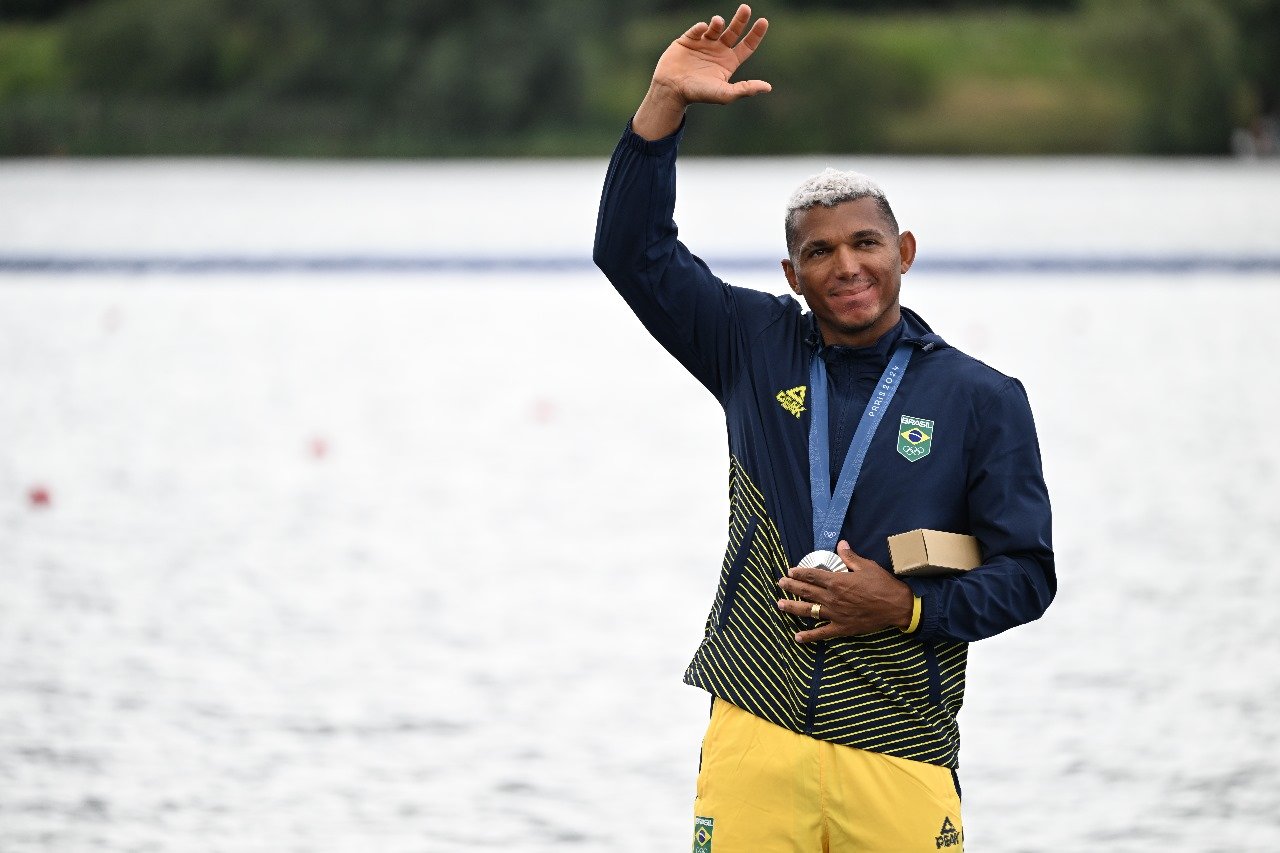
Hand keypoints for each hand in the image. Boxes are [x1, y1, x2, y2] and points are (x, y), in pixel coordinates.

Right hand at [632, 4, 770, 139]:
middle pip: (734, 32)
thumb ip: (745, 89)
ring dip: (718, 23)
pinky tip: (703, 29)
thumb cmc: (699, 94)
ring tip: (717, 23)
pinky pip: (697, 30)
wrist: (671, 90)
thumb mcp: (724, 94)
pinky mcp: (687, 41)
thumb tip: (767, 88)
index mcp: (728, 62)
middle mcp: (717, 51)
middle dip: (741, 19)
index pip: (747, 46)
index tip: (763, 21)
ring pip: (715, 28)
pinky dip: (701, 27)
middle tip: (746, 8)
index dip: (756, 34)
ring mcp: (702, 45)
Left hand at [777, 540, 913, 641]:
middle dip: (791, 586)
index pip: (812, 575)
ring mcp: (835, 614)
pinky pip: (822, 633)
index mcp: (837, 581)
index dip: (799, 572)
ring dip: (792, 607)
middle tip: (780, 584)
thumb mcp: (866, 566)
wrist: (896, 607)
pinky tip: (797, 637)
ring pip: (808, 610)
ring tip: (780, 605)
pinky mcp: (842, 628)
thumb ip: (850, 556)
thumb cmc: (882, 585)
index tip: (790, 571)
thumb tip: (840, 544)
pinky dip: (809, 636)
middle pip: (806, 591)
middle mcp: (832, 598)